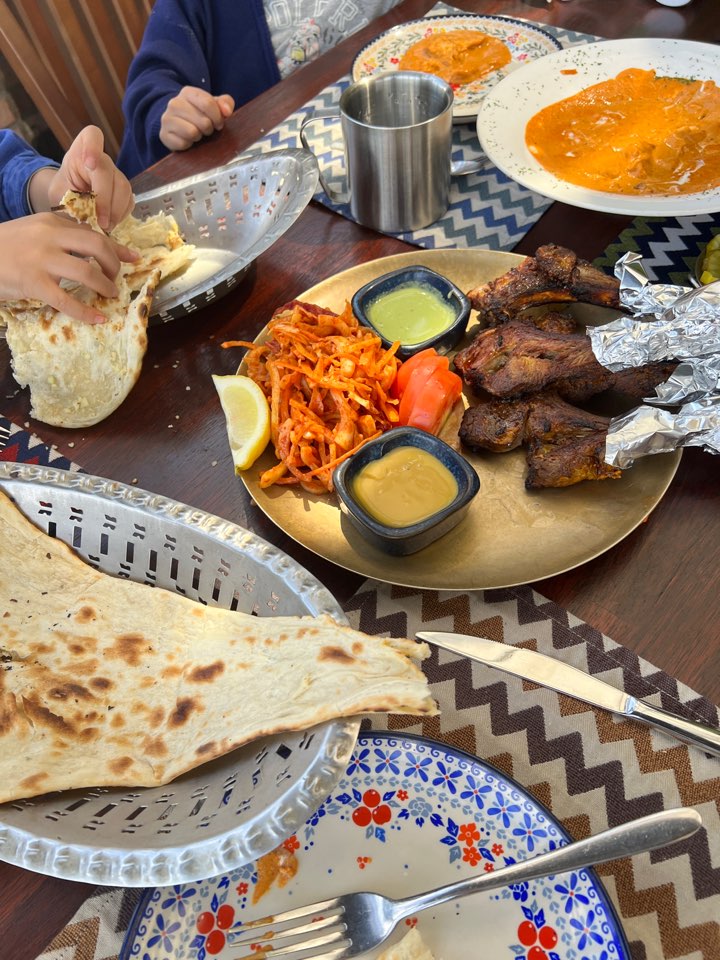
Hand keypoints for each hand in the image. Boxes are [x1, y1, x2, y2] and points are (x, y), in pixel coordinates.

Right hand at [0, 214, 137, 324]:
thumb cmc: (6, 247)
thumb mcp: (34, 232)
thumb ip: (61, 236)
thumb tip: (95, 246)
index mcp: (52, 222)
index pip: (93, 233)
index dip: (117, 248)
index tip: (133, 258)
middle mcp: (50, 237)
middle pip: (97, 247)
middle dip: (114, 265)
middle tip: (116, 279)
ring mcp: (42, 260)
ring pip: (87, 273)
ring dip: (105, 286)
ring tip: (109, 295)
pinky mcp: (34, 284)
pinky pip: (67, 301)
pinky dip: (86, 312)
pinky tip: (97, 319)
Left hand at [44, 125, 134, 230]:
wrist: (68, 200)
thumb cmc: (62, 194)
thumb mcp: (59, 195)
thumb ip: (71, 200)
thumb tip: (87, 217)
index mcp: (80, 152)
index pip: (92, 136)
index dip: (93, 146)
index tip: (89, 164)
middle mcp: (102, 159)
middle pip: (110, 173)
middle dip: (106, 199)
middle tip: (101, 222)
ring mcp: (116, 174)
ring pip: (124, 188)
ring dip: (116, 211)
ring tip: (105, 227)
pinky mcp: (124, 190)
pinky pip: (129, 201)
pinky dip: (122, 214)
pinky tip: (111, 223)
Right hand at [159, 86, 234, 151]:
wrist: (177, 124)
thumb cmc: (199, 114)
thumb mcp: (213, 105)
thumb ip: (225, 103)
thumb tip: (227, 111)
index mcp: (188, 92)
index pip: (208, 104)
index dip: (218, 117)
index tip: (219, 124)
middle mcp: (174, 103)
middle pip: (203, 121)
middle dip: (209, 129)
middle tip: (206, 129)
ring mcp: (167, 119)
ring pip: (193, 133)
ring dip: (199, 136)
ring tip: (196, 133)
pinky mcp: (164, 135)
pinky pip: (183, 144)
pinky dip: (189, 145)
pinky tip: (187, 139)